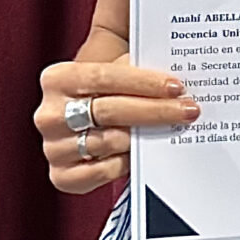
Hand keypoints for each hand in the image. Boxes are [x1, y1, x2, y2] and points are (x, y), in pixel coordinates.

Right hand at [34, 59, 197, 192]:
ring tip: (173, 130)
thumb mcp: (115, 67)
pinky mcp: (62, 175)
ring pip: (108, 142)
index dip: (143, 82)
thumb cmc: (108, 89)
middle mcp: (50, 114)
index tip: (176, 86)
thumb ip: (134, 65)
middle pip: (110, 111)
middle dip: (155, 110)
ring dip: (145, 137)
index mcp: (57, 79)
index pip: (105, 76)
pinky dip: (123, 165)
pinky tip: (144, 154)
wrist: (88, 115)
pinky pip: (98, 173)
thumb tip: (171, 78)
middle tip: (189, 110)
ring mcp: (53, 147)